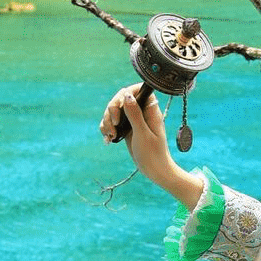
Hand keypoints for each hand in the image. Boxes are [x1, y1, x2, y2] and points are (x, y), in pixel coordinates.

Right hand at [98, 84, 202, 208]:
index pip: (137, 89)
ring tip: (112, 136)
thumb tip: (127, 95)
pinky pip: (111, 122)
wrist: (154, 170)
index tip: (120, 107)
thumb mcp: (143, 134)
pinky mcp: (126, 128)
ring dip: (107, 122)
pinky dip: (106, 129)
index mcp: (150, 109)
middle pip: (120, 99)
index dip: (125, 94)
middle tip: (114, 126)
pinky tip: (108, 139)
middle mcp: (141, 111)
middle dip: (112, 111)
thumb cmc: (153, 154)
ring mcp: (132, 119)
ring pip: (113, 110)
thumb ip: (135, 114)